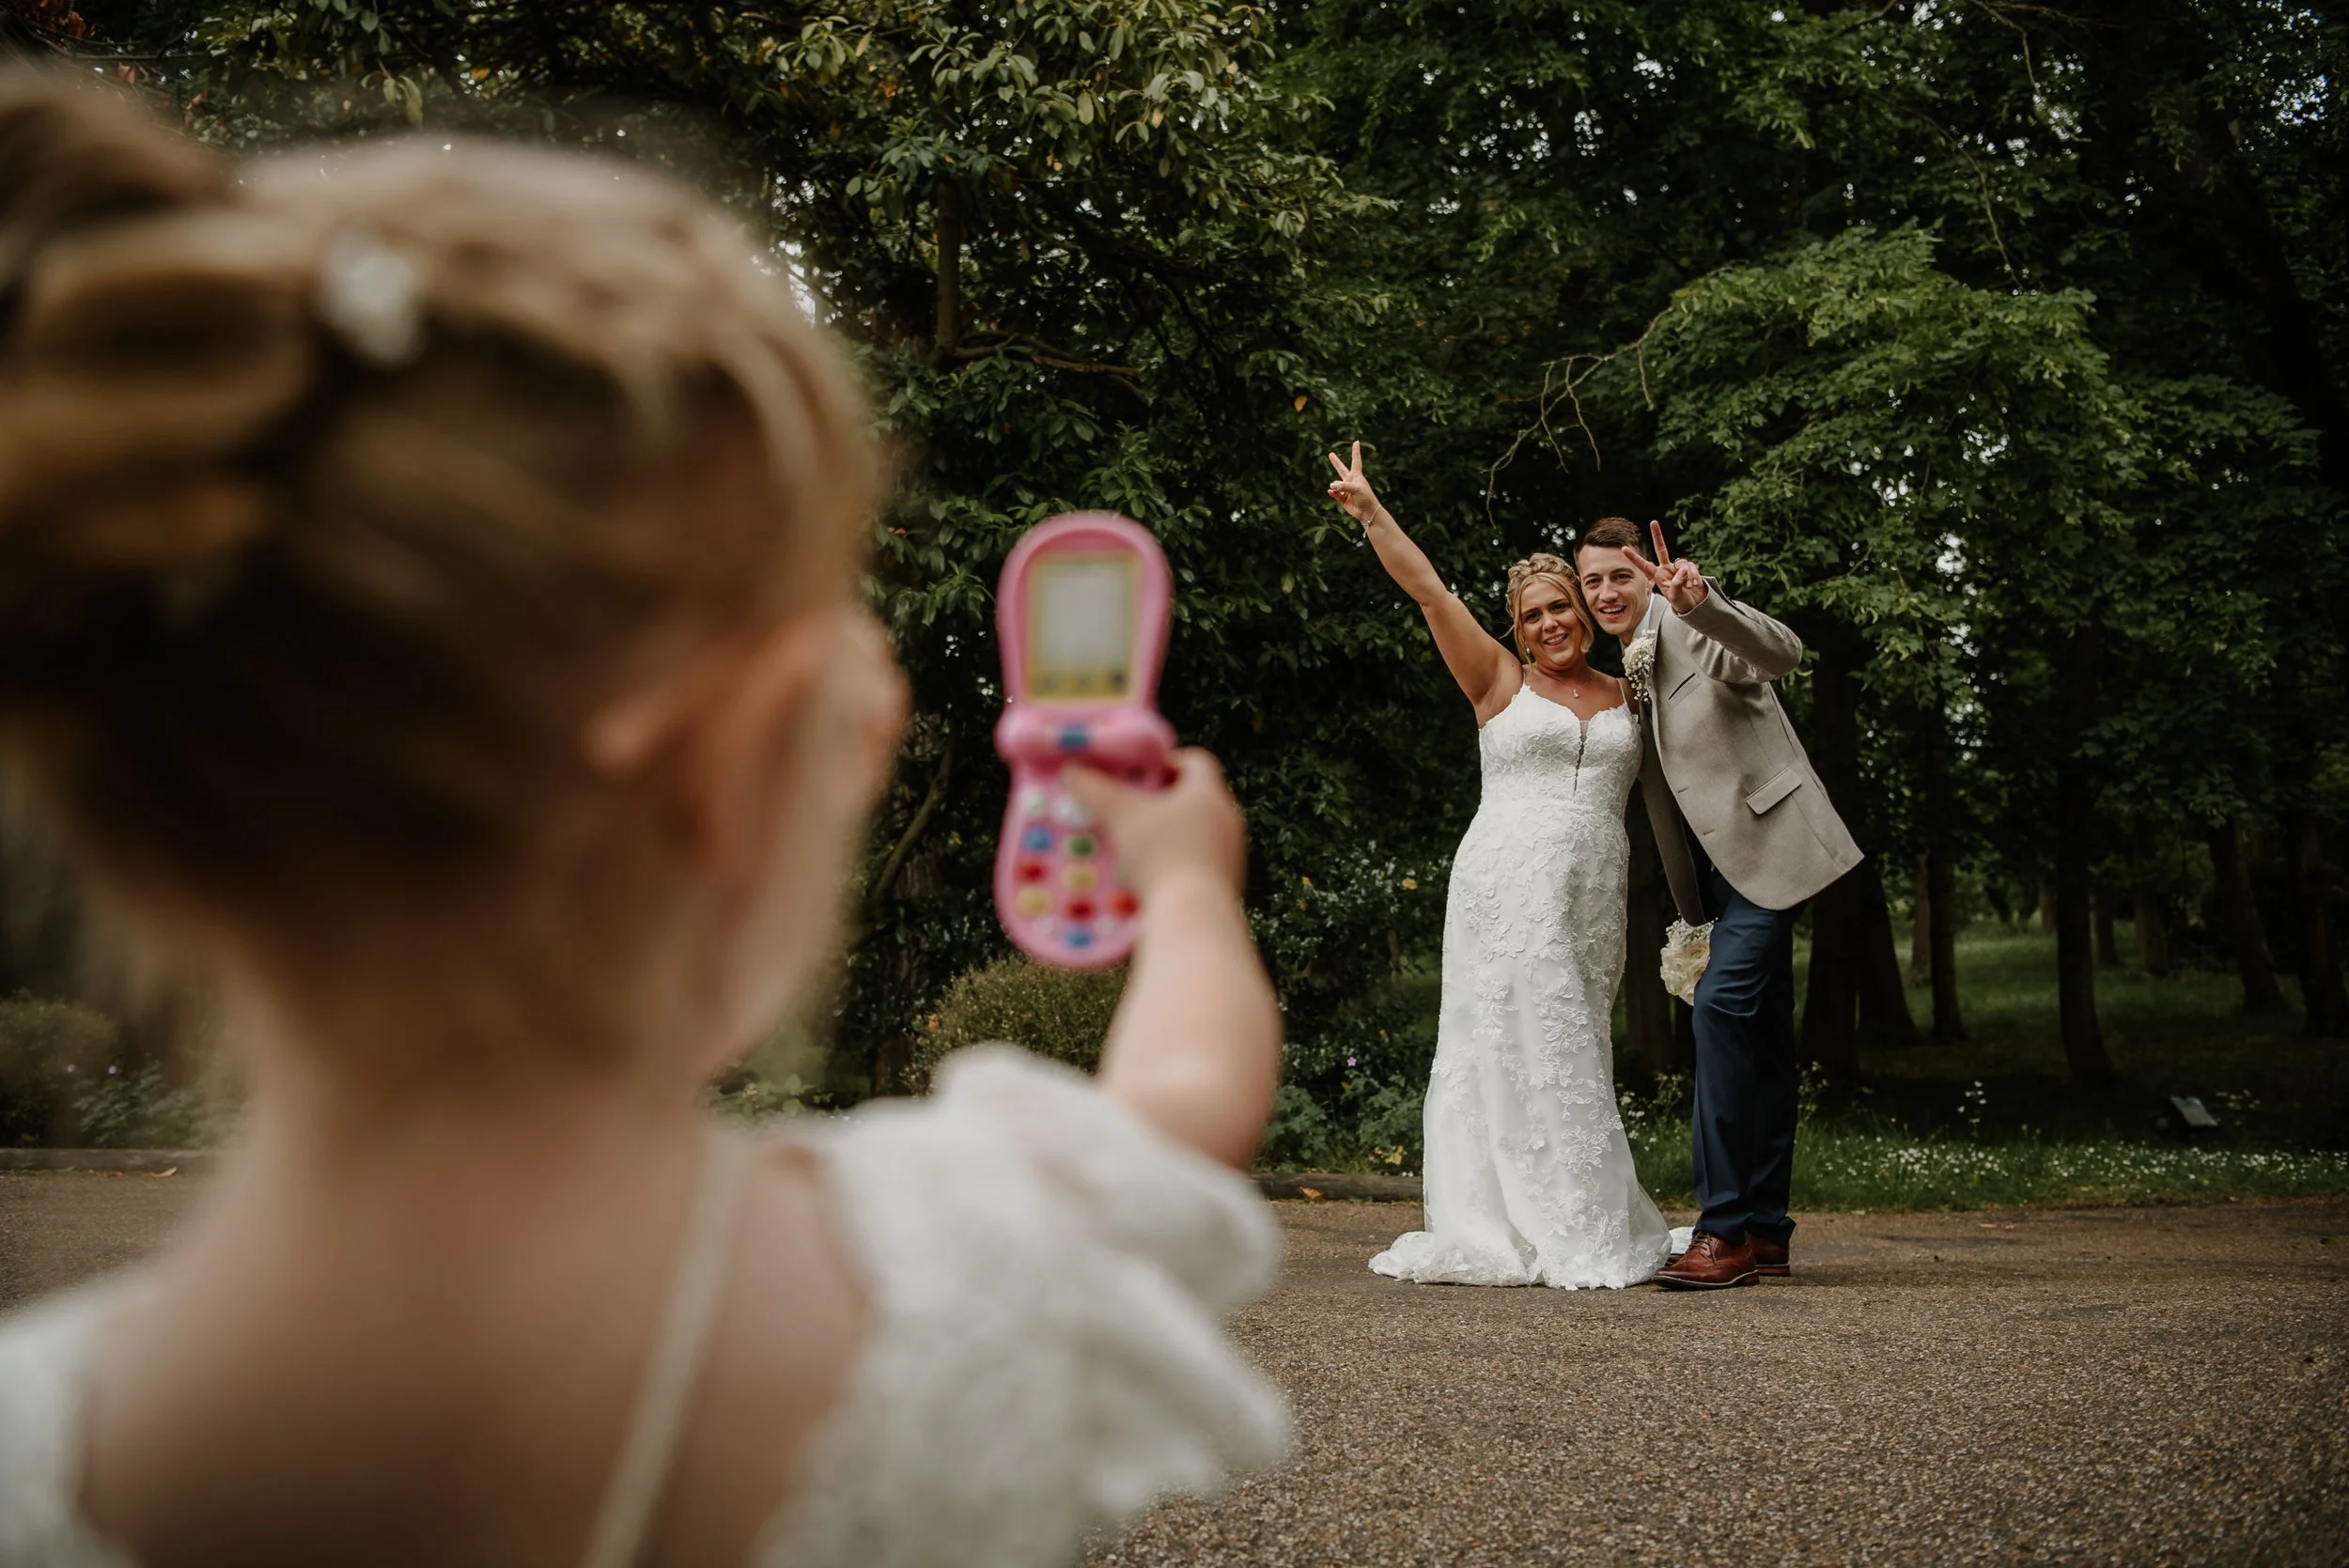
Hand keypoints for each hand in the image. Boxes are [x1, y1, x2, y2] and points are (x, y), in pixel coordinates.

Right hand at [1062, 748, 1245, 901]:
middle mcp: (1227, 822)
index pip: (1196, 762)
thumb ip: (1093, 788)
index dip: (1164, 762)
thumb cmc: (1159, 855)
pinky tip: (1148, 881)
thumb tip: (1072, 769)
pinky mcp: (1226, 888)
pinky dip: (1175, 866)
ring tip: (1133, 848)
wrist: (1192, 919)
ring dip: (1167, 837)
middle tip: (1128, 809)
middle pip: (1194, 800)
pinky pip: (1198, 866)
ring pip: (1196, 835)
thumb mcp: (1119, 815)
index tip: (1138, 774)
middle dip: (1160, 803)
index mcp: (1209, 794)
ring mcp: (1230, 857)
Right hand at [1325, 440, 1384, 527]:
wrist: (1367, 512)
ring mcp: (1346, 489)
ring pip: (1336, 484)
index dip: (1355, 451)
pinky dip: (1332, 492)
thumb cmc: (1366, 497)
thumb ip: (1344, 485)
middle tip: (1331, 454)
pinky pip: (1334, 493)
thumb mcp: (1357, 488)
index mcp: (1357, 475)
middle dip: (1336, 462)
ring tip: (1335, 488)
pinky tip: (1331, 492)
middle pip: (1341, 469)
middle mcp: (1351, 481)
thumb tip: (1332, 485)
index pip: (1355, 460)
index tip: (1356, 441)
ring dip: (1334, 485)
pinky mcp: (1342, 498)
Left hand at [1629, 518, 1707, 613]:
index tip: (1624, 549)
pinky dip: (1694, 576)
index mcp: (1657, 576)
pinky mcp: (1689, 567)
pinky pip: (1691, 567)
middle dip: (1657, 535)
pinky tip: (1694, 584)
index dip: (1634, 558)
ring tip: (1689, 586)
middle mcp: (1666, 568)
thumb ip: (1677, 584)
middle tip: (1653, 522)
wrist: (1695, 604)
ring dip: (1687, 575)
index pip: (1644, 565)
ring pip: (1682, 564)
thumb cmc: (1680, 602)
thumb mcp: (1676, 596)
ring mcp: (1677, 566)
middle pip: (1661, 548)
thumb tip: (1682, 570)